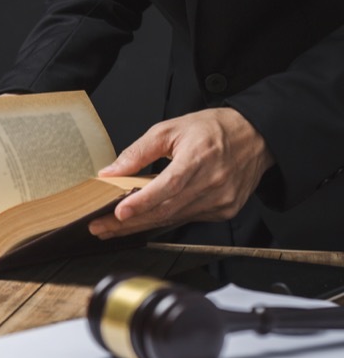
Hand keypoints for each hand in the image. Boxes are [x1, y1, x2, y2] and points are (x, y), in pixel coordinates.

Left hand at [88, 108, 273, 238]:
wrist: (257, 136)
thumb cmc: (215, 129)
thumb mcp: (171, 129)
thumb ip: (139, 151)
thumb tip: (111, 172)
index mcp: (200, 158)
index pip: (168, 186)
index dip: (142, 202)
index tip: (119, 213)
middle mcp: (213, 183)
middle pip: (165, 210)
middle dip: (129, 223)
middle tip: (100, 227)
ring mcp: (220, 201)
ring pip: (173, 219)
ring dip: (140, 225)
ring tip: (112, 228)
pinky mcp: (224, 211)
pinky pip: (186, 219)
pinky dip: (162, 220)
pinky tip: (142, 221)